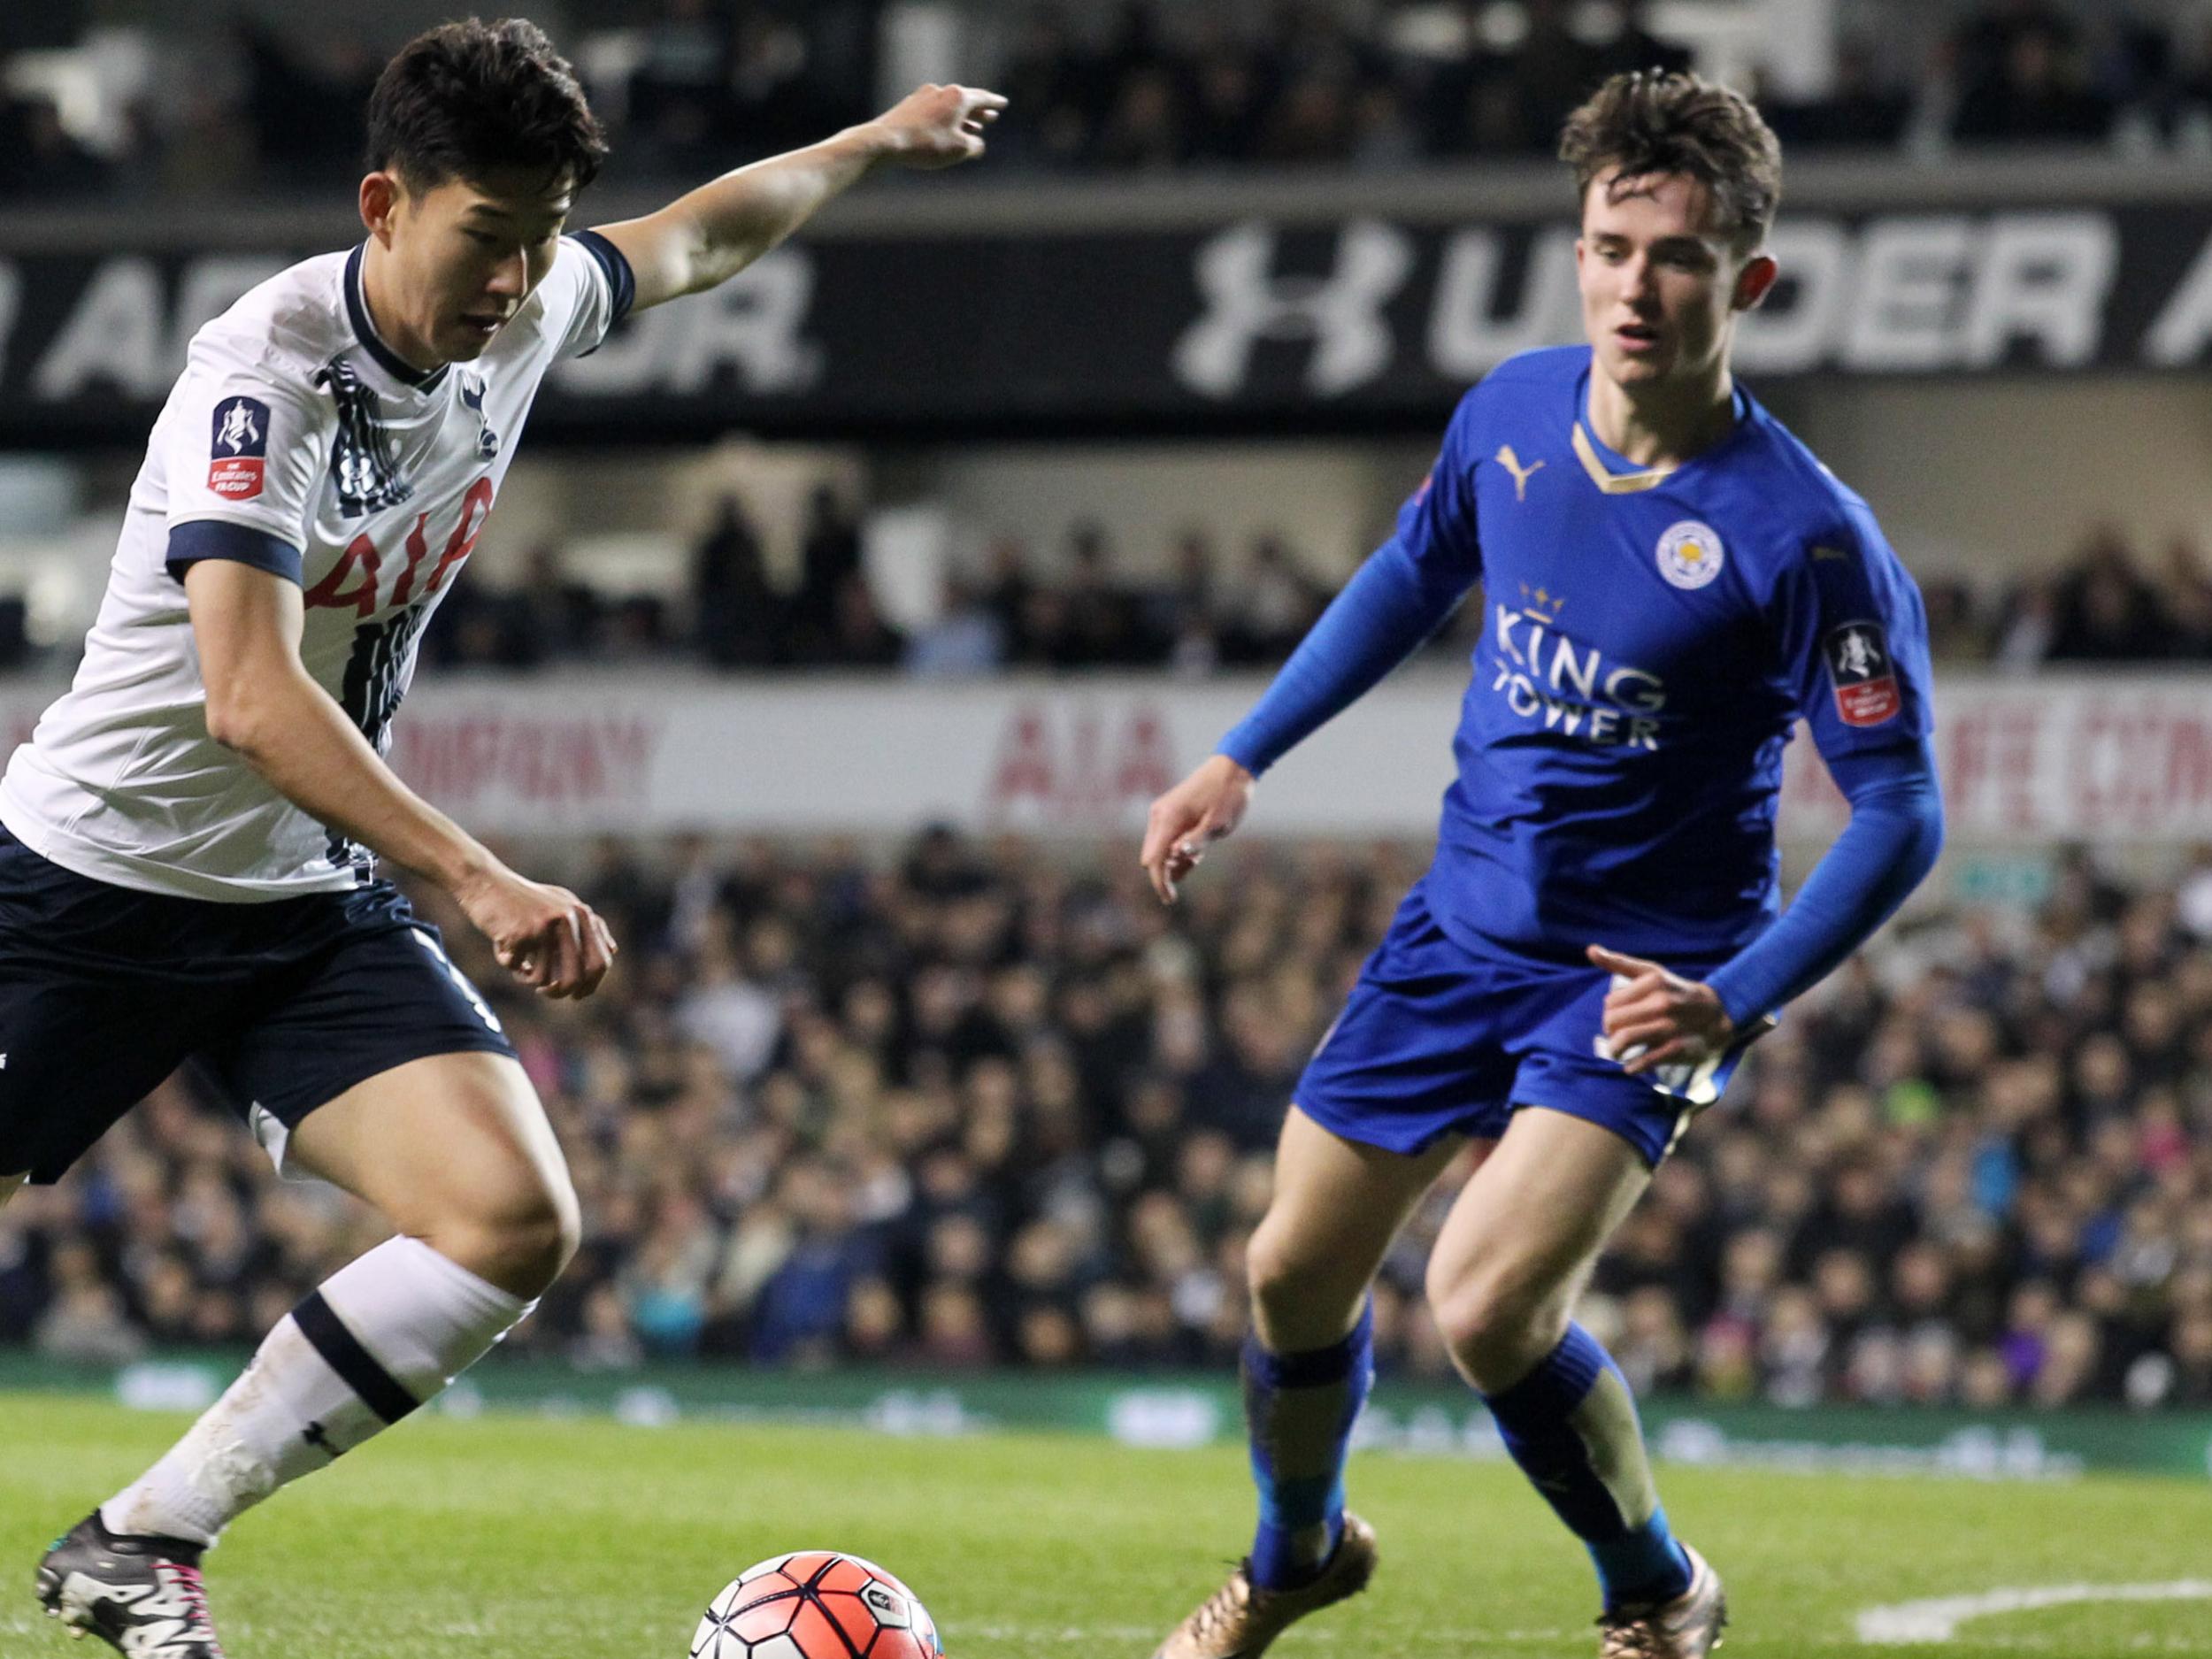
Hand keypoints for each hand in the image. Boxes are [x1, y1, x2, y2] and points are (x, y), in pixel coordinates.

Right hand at [451, 863, 616, 1000]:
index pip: (602, 961)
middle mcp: (569, 918)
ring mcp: (546, 926)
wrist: (483, 881)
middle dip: (561, 992)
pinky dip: (511, 967)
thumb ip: (587, 926)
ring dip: (528, 979)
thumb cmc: (520, 900)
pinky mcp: (523, 933)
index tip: (577, 996)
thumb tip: (614, 951)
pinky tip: (503, 950)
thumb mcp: (559, 905)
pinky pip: (521, 969)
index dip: (591, 985)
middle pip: (578, 976)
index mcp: (581, 913)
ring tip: (517, 962)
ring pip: (546, 978)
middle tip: (545, 992)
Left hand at [867, 84, 1005, 169]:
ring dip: (962, 118)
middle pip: (965, 101)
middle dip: (979, 111)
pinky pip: (934, 111)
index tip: (1002, 104)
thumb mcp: (959, 150)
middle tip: (990, 116)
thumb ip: (974, 145)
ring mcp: (924, 96)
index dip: (994, 103)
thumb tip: (977, 143)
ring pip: (949, 107)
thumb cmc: (926, 145)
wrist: (887, 141)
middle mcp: (942, 91)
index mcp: (958, 97)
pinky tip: (945, 130)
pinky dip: (945, 120)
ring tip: (972, 127)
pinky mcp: (909, 105)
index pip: (982, 99)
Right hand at [1140, 755, 1254, 903]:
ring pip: (1160, 850)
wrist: (1233, 767)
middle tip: (1195, 866)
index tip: (1170, 900)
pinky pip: (1167, 841)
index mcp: (1168, 818)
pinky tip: (1197, 850)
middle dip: (1168, 872)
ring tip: (1200, 854)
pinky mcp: (1171, 814)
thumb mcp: (1218, 822)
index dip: (1160, 882)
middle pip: (1153, 857)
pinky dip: (1178, 851)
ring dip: (1175, 861)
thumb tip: (1176, 855)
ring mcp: (1164, 814)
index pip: (1154, 860)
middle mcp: (1160, 816)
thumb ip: (1196, 841)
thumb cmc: (1228, 794)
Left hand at [1588, 944, 1733, 1075]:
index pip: (1610, 1003)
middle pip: (1613, 1022)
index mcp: (1652, 981)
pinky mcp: (1677, 1048)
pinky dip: (1633, 1066)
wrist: (1716, 1014)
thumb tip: (1590, 950)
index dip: (1609, 1013)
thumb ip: (1620, 963)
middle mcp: (1661, 1002)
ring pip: (1624, 1040)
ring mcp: (1670, 1026)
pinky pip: (1644, 1060)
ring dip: (1615, 1050)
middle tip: (1616, 1035)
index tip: (1617, 1018)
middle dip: (1610, 1032)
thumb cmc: (1674, 992)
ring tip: (1617, 1052)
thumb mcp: (1651, 973)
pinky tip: (1632, 1065)